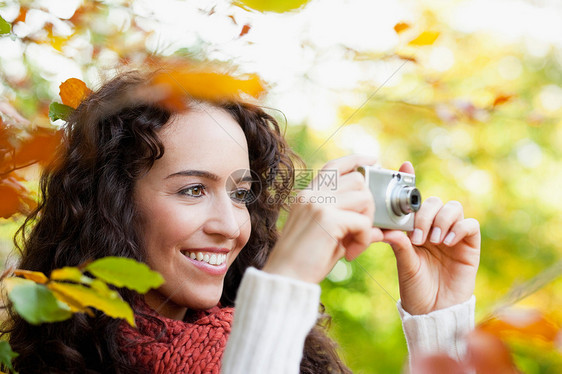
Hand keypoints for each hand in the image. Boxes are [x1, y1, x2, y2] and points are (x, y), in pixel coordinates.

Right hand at [263, 155, 383, 283]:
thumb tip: (380, 225)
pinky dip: (364, 239)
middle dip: (369, 205)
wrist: (285, 278)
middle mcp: (312, 194)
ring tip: (355, 244)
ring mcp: (318, 203)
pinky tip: (351, 254)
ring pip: (364, 198)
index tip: (374, 161)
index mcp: (308, 194)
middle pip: (357, 180)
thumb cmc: (305, 261)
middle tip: (361, 231)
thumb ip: (349, 222)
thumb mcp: (328, 235)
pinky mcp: (327, 219)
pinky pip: (363, 222)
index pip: (335, 165)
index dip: (357, 160)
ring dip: (368, 222)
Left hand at [383, 162, 480, 314]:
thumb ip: (398, 244)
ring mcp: (452, 235)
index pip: (415, 200)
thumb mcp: (403, 263)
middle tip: (417, 235)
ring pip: (453, 208)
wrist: (433, 311)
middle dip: (425, 213)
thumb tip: (385, 228)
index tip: (405, 166)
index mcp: (415, 228)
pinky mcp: (469, 245)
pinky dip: (459, 228)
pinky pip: (471, 224)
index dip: (411, 180)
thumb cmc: (414, 287)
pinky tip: (446, 242)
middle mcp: (434, 227)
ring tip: (432, 240)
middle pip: (435, 201)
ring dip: (441, 220)